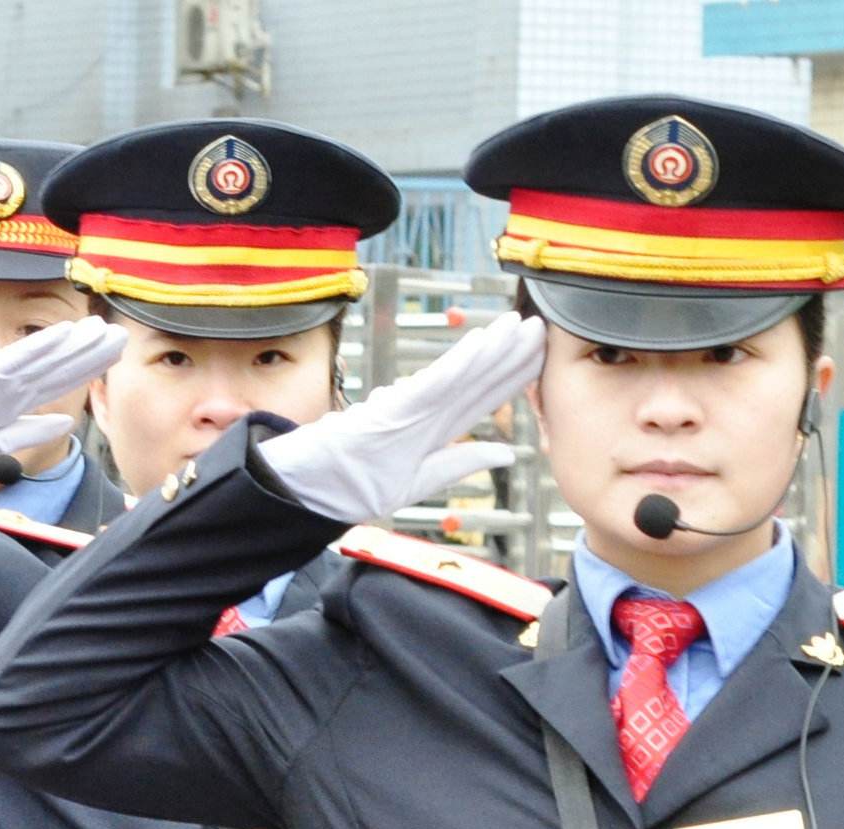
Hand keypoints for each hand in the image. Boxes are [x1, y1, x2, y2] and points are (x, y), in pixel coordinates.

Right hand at [0, 315, 124, 466]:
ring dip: (76, 344)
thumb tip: (66, 421)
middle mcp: (12, 384)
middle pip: (60, 365)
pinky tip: (66, 333)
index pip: (59, 380)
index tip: (114, 354)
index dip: (88, 366)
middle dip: (92, 351)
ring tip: (104, 330)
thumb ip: (30, 432)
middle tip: (122, 333)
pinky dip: (43, 345)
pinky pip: (19, 357)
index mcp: (15, 400)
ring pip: (47, 357)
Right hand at [260, 311, 544, 524]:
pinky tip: (480, 345)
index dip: (512, 376)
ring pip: (458, 375)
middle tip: (540, 325)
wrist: (303, 488)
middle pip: (475, 379)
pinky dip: (457, 366)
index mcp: (432, 429)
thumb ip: (459, 465)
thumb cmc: (349, 484)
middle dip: (509, 354)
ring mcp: (406, 409)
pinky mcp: (390, 412)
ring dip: (490, 350)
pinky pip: (431, 385)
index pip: (481, 398)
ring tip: (519, 326)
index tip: (540, 355)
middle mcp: (422, 412)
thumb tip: (507, 454)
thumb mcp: (415, 482)